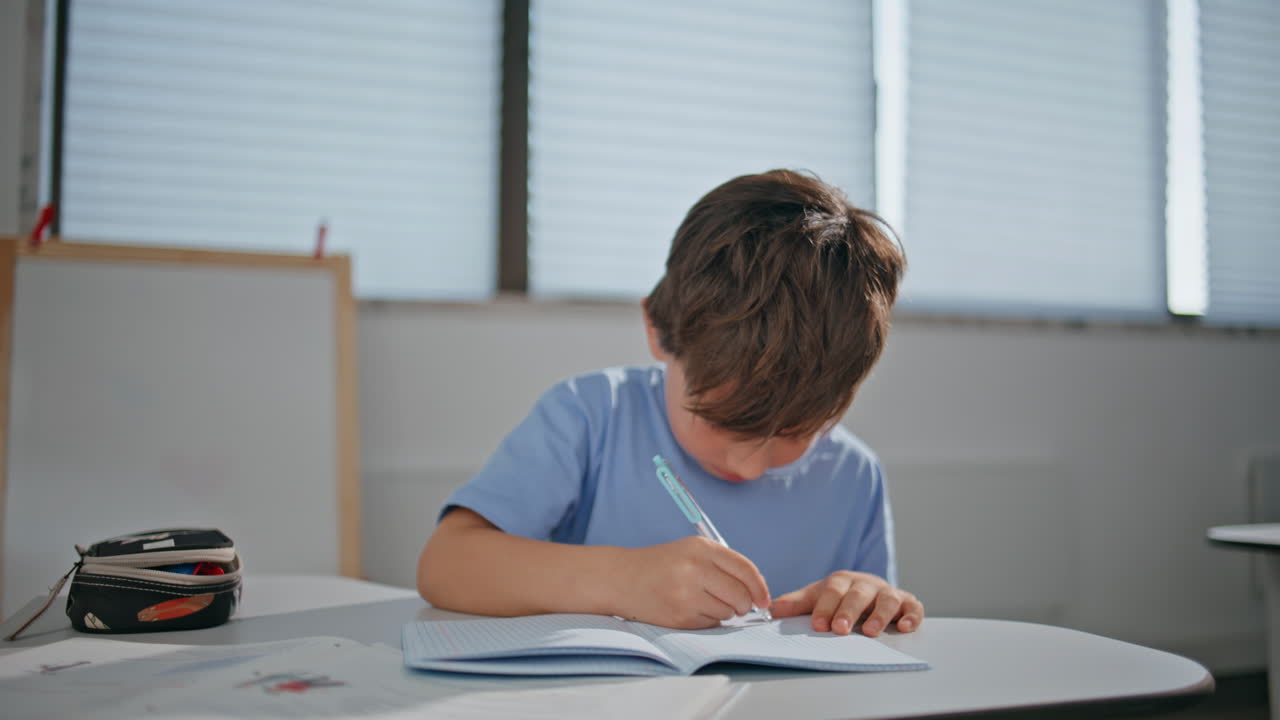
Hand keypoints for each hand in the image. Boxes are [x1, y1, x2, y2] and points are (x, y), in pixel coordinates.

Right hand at [612, 537, 770, 628]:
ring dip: (723, 612)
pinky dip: (707, 620)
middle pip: (741, 595)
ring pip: (728, 612)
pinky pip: (710, 624)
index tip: (764, 600)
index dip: (760, 587)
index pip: (745, 569)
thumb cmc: (662, 565)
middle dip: (744, 604)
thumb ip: (724, 565)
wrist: (622, 578)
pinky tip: (690, 610)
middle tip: (736, 605)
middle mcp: (695, 568)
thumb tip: (757, 592)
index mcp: (701, 548)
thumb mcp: (691, 551)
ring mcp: (686, 594)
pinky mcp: (680, 616)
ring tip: (702, 602)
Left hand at [770, 571, 922, 636]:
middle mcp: (866, 584)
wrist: (870, 589)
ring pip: (887, 600)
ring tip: (870, 632)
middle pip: (858, 595)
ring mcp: (888, 592)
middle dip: (848, 612)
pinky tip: (904, 627)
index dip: (825, 607)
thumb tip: (770, 611)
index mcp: (842, 581)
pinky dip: (911, 616)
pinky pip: (913, 607)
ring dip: (879, 615)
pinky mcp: (907, 602)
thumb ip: (796, 604)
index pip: (832, 591)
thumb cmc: (840, 597)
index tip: (817, 625)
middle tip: (839, 630)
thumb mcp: (817, 598)